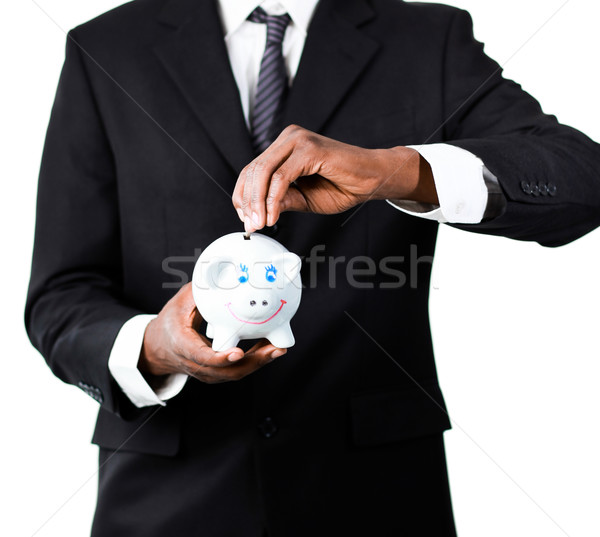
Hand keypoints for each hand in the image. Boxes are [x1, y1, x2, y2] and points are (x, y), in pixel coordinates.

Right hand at [138, 283, 285, 383]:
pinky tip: (272, 348)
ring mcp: (208, 373)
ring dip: (260, 361)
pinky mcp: (218, 373)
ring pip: (237, 373)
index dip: (221, 357)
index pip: (203, 357)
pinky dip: (256, 361)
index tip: (238, 353)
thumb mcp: (180, 303)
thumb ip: (200, 291)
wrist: (160, 347)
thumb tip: (219, 270)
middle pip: (228, 371)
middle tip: (276, 349)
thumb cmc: (171, 322)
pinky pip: (239, 370)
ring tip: (279, 348)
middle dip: (255, 361)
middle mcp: (196, 364)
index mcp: (183, 346)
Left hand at [232, 124, 436, 232]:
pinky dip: (273, 200)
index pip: (252, 170)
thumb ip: (280, 200)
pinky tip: (273, 217)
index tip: (245, 219)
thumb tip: (255, 214)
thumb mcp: (303, 199)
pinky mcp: (309, 149)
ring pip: (264, 173)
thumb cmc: (343, 186)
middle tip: (250, 226)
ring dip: (257, 203)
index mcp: (284, 146)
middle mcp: (289, 138)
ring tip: (260, 224)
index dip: (243, 196)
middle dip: (248, 202)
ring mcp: (298, 140)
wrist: (374, 180)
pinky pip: (282, 177)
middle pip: (254, 170)